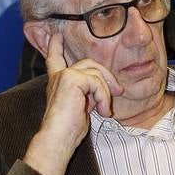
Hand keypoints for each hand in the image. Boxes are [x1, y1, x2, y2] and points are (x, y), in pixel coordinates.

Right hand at [23, 33, 122, 174]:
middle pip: (89, 63)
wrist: (58, 138)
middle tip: (119, 91)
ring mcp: (65, 76)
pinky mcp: (71, 79)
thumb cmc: (69, 129)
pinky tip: (101, 112)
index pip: (55, 59)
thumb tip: (110, 87)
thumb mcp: (82, 106)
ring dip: (106, 93)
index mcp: (58, 82)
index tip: (56, 35)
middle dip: (106, 75)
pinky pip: (97, 82)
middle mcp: (59, 76)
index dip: (55, 46)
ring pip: (96, 74)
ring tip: (105, 110)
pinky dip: (103, 97)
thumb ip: (89, 92)